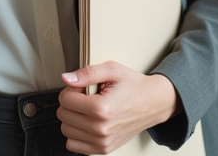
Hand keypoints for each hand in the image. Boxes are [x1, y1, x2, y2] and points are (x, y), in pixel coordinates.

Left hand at [56, 62, 178, 153]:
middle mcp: (101, 128)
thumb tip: (66, 78)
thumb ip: (87, 73)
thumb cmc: (135, 86)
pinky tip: (87, 123)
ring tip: (88, 110)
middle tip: (86, 97)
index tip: (82, 88)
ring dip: (73, 118)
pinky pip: (74, 146)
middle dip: (71, 103)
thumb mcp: (112, 70)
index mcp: (101, 108)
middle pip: (63, 115)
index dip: (71, 90)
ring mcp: (103, 141)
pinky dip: (76, 134)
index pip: (65, 100)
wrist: (154, 103)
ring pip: (66, 131)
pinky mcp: (104, 149)